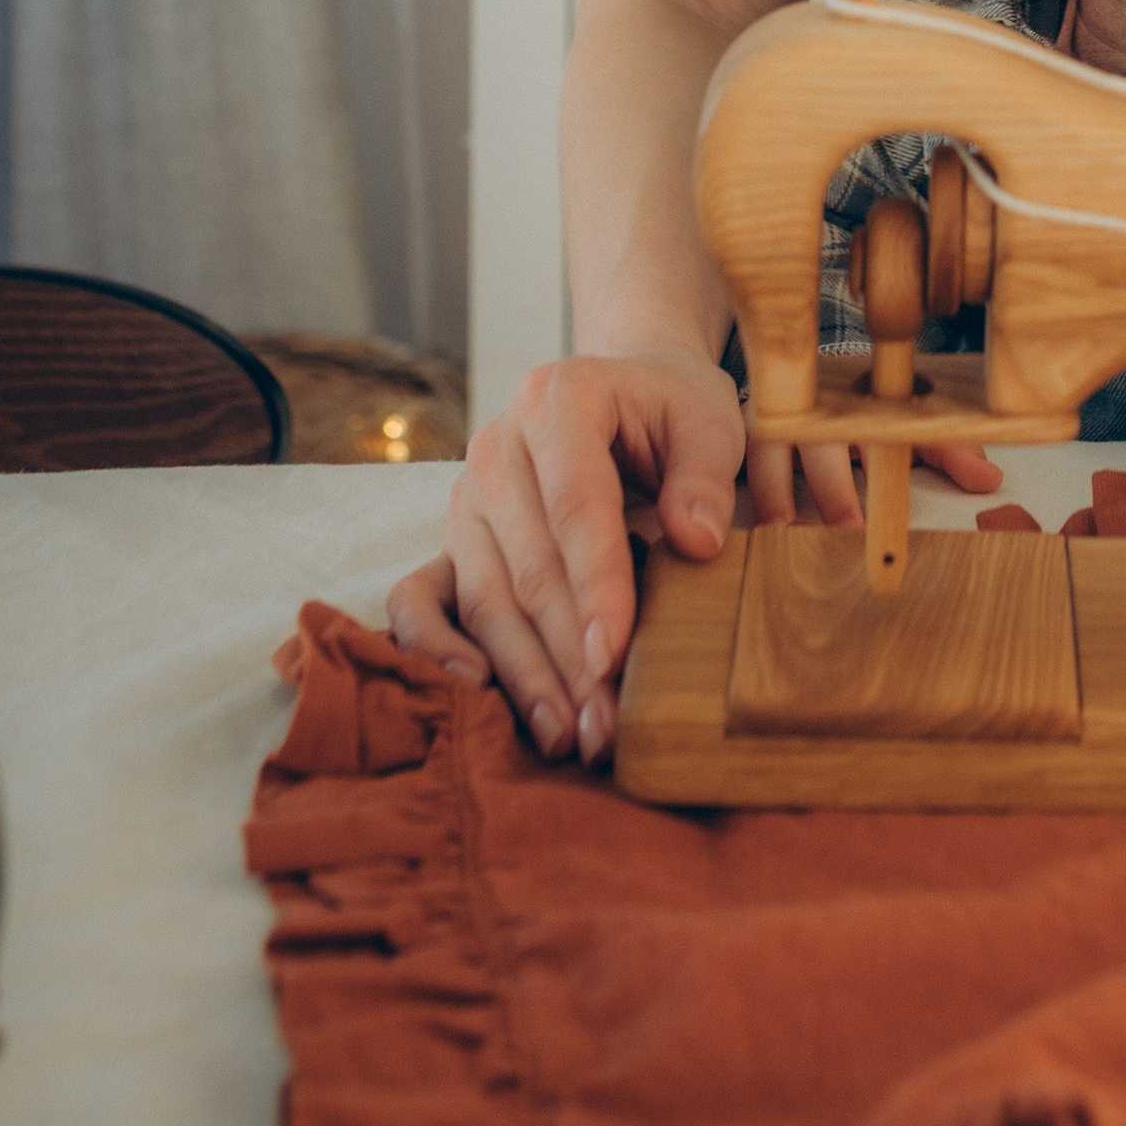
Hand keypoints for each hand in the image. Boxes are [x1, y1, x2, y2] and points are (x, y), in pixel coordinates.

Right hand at [383, 343, 1003, 760]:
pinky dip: (439, 648)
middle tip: (604, 724)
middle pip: (527, 565)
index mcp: (558, 399)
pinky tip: (481, 695)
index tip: (616, 655)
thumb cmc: (671, 412)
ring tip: (569, 734)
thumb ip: (703, 476)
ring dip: (524, 673)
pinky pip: (418, 599)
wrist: (625, 391)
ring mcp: (465, 497)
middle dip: (566, 653)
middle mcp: (496, 446)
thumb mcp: (708, 422)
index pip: (576, 504)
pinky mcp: (450, 541)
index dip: (596, 584)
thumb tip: (698, 542)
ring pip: (484, 596)